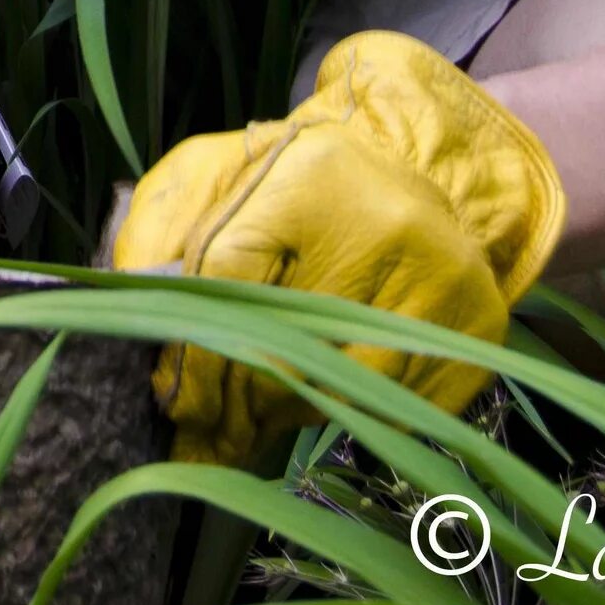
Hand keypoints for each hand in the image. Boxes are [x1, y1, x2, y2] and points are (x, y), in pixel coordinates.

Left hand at [109, 31, 565, 463]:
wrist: (417, 173)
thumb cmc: (296, 182)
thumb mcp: (214, 176)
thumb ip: (160, 229)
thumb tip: (129, 308)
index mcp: (310, 172)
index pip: (229, 277)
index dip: (193, 351)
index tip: (171, 398)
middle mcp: (387, 224)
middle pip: (281, 346)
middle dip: (230, 401)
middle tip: (199, 432)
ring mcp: (442, 281)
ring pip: (336, 388)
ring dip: (282, 413)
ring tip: (254, 413)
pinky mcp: (475, 330)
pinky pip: (390, 407)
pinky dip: (341, 412)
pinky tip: (315, 395)